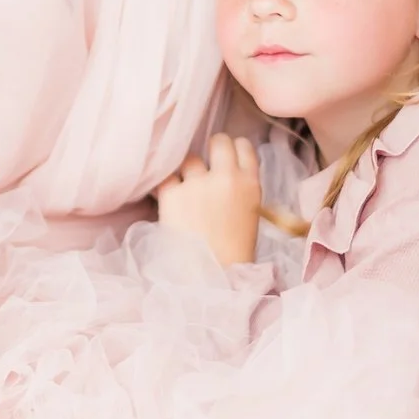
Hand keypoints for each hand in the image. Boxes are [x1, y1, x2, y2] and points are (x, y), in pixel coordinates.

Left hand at [155, 134, 261, 266]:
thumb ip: (240, 187)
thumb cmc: (234, 252)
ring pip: (190, 160)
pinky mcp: (172, 194)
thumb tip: (225, 172)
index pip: (242, 146)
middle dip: (212, 149)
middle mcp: (225, 177)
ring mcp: (198, 184)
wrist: (213, 277)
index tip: (226, 158)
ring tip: (187, 193)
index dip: (232, 150)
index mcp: (250, 183)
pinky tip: (170, 200)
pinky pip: (167, 178)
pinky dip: (168, 187)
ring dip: (188, 172)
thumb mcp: (250, 213)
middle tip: (205, 167)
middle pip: (218, 141)